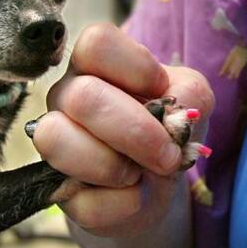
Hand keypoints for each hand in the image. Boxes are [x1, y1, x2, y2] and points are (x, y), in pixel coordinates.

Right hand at [34, 22, 213, 238]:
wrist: (159, 183)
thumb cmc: (169, 128)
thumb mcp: (193, 98)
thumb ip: (190, 93)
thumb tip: (176, 112)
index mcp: (96, 64)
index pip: (96, 43)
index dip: (135, 68)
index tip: (161, 90)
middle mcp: (65, 95)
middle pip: (83, 97)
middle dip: (138, 133)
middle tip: (167, 154)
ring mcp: (54, 142)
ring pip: (57, 141)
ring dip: (117, 168)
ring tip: (139, 172)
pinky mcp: (57, 191)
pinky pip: (84, 201)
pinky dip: (124, 204)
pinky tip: (131, 194)